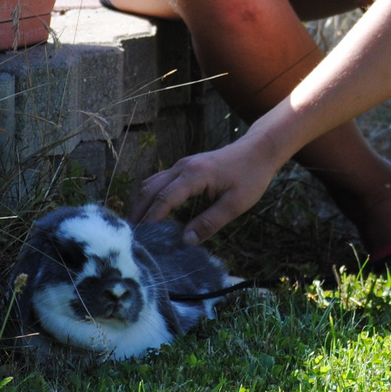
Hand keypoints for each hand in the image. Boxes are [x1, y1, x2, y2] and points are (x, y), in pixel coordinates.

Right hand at [128, 137, 276, 244]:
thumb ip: (209, 223)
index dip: (151, 220)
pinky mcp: (185, 167)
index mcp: (194, 175)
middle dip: (138, 213)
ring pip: (151, 183)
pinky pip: (160, 181)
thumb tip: (185, 241)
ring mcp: (182, 165)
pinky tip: (151, 212)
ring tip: (137, 228)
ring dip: (141, 204)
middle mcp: (182, 167)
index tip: (141, 239)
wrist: (260, 149)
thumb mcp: (235, 205)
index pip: (164, 199)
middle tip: (131, 237)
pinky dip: (151, 197)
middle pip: (149, 189)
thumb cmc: (251, 176)